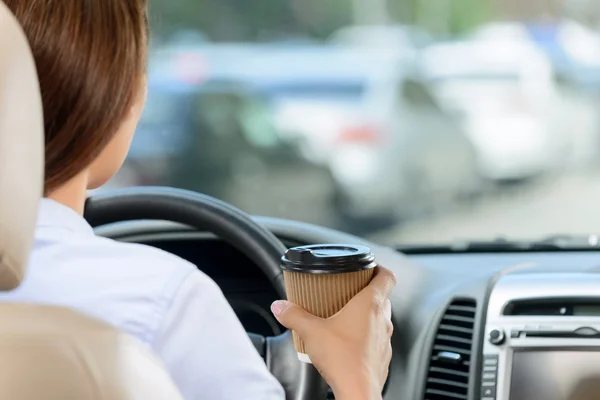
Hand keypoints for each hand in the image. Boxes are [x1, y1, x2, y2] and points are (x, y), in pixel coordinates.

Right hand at [271, 266, 395, 399]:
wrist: (358, 391)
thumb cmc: (343, 360)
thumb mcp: (311, 331)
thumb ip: (294, 315)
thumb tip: (281, 306)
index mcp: (371, 304)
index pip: (387, 276)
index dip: (379, 268)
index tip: (368, 267)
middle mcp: (383, 319)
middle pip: (383, 296)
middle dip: (367, 291)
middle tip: (350, 291)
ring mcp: (385, 339)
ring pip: (381, 318)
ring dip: (367, 315)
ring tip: (346, 317)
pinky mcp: (383, 356)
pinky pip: (378, 339)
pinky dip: (366, 336)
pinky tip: (349, 342)